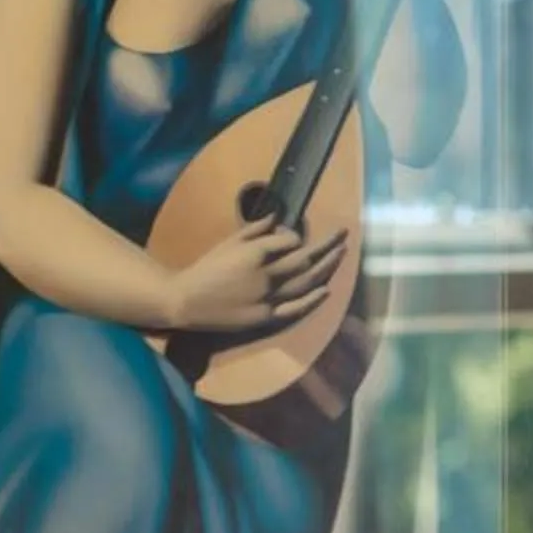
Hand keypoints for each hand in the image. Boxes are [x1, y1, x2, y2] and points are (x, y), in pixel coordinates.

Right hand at [166, 216, 349, 338]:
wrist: (188, 301)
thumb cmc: (206, 268)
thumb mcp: (229, 241)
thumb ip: (255, 228)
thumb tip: (278, 215)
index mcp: (257, 252)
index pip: (290, 241)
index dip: (298, 237)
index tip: (299, 236)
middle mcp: (267, 274)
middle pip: (306, 259)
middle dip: (327, 246)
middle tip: (343, 236)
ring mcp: (268, 297)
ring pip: (306, 282)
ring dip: (327, 268)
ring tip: (342, 255)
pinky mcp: (265, 317)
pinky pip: (295, 309)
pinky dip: (312, 300)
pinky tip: (326, 290)